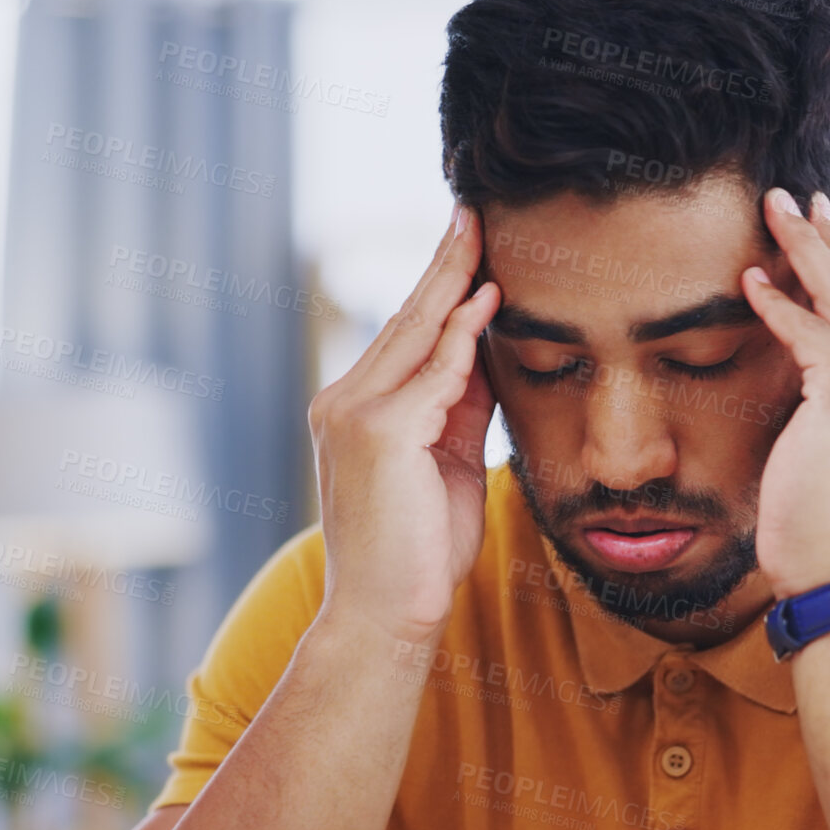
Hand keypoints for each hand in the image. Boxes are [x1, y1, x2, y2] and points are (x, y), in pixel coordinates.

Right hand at [308, 202, 499, 643]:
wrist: (389, 617)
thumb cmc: (422, 551)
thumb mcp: (450, 463)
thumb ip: (460, 405)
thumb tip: (487, 350)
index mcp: (356, 408)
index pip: (405, 333)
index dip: (439, 286)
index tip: (469, 242)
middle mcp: (343, 401)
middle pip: (406, 318)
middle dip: (443, 263)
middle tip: (472, 211)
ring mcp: (355, 415)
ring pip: (414, 334)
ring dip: (453, 280)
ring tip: (481, 232)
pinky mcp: (378, 435)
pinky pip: (431, 375)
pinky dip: (461, 336)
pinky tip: (487, 299)